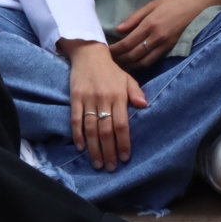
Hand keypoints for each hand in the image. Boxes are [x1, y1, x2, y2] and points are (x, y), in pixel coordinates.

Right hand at [62, 41, 148, 170]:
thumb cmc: (111, 71)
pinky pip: (76, 120)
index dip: (124, 142)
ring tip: (98, 164)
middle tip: (111, 168)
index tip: (126, 158)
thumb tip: (144, 106)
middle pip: (106, 130)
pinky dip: (78, 135)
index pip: (122, 124)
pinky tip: (81, 148)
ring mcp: (88, 99)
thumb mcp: (127, 78)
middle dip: (109, 151)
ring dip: (94, 148)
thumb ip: (136, 93)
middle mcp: (103, 99)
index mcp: (119, 95)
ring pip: (91, 129)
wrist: (89, 54)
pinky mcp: (75, 98)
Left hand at [106, 0, 220, 69]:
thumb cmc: (176, 1)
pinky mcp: (171, 49)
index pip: (127, 43)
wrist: (200, 5)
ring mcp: (165, 45)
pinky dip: (142, 65)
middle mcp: (156, 37)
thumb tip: (118, 29)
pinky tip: (135, 65)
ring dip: (129, 66)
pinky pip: (153, 61)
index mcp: (150, 24)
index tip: (105, 53)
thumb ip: (135, 18)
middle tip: (109, 63)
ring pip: (143, 62)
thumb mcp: (153, 4)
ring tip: (119, 67)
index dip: (115, 50)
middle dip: (119, 61)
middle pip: (133, 55)